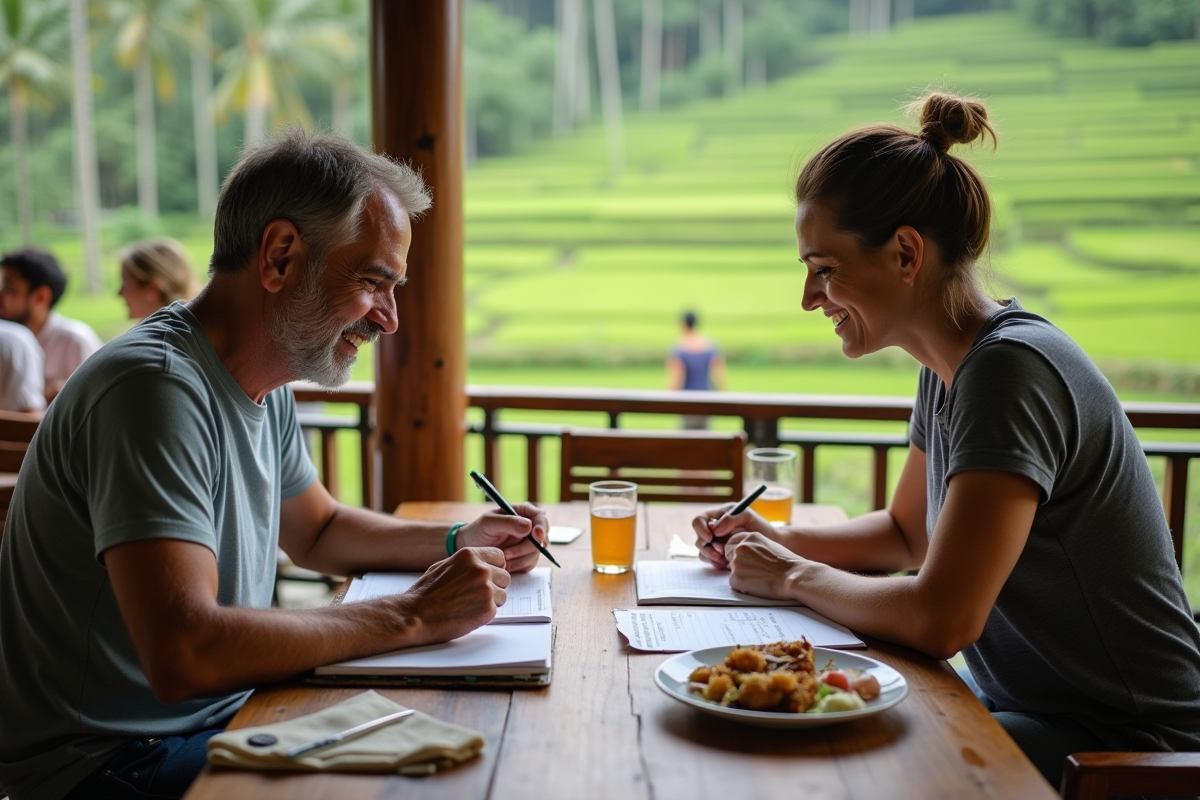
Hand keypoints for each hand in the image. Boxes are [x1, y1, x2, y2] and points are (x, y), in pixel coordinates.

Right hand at [394, 547, 510, 645]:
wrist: (416, 615)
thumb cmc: (425, 593)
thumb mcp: (444, 565)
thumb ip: (466, 563)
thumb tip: (483, 563)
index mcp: (470, 555)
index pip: (499, 556)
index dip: (495, 567)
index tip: (489, 575)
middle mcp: (481, 569)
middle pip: (504, 577)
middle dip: (494, 585)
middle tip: (475, 594)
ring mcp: (486, 589)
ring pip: (502, 595)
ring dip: (491, 601)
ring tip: (469, 605)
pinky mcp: (487, 609)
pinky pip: (495, 610)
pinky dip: (484, 614)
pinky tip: (467, 614)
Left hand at [457, 502, 549, 572]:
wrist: (470, 548)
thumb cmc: (478, 530)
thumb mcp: (489, 523)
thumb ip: (508, 522)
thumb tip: (529, 526)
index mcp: (522, 513)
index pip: (540, 517)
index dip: (542, 527)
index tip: (537, 536)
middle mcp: (528, 528)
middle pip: (541, 537)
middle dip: (526, 548)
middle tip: (508, 553)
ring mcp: (528, 543)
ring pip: (536, 553)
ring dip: (520, 558)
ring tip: (502, 558)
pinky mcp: (525, 557)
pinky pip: (530, 563)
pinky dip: (518, 566)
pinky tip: (505, 564)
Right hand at [691, 503, 775, 568]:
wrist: (773, 544)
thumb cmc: (761, 527)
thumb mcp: (747, 517)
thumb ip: (730, 519)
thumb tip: (714, 529)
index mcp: (718, 515)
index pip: (699, 520)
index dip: (701, 529)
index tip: (710, 537)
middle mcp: (714, 530)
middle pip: (699, 538)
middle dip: (708, 547)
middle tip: (721, 552)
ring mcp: (716, 544)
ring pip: (702, 551)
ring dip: (712, 557)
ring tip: (727, 559)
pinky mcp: (720, 556)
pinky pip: (710, 561)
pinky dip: (717, 563)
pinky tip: (729, 563)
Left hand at [725, 531, 806, 600]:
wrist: (794, 576)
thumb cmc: (788, 564)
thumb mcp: (770, 545)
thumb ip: (755, 546)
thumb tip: (746, 553)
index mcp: (750, 537)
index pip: (732, 541)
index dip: (737, 551)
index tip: (745, 559)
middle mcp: (741, 546)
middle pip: (728, 554)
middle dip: (736, 562)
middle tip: (752, 570)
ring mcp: (737, 562)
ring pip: (732, 569)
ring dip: (742, 574)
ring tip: (761, 577)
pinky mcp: (736, 577)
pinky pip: (734, 582)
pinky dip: (743, 586)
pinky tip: (758, 585)